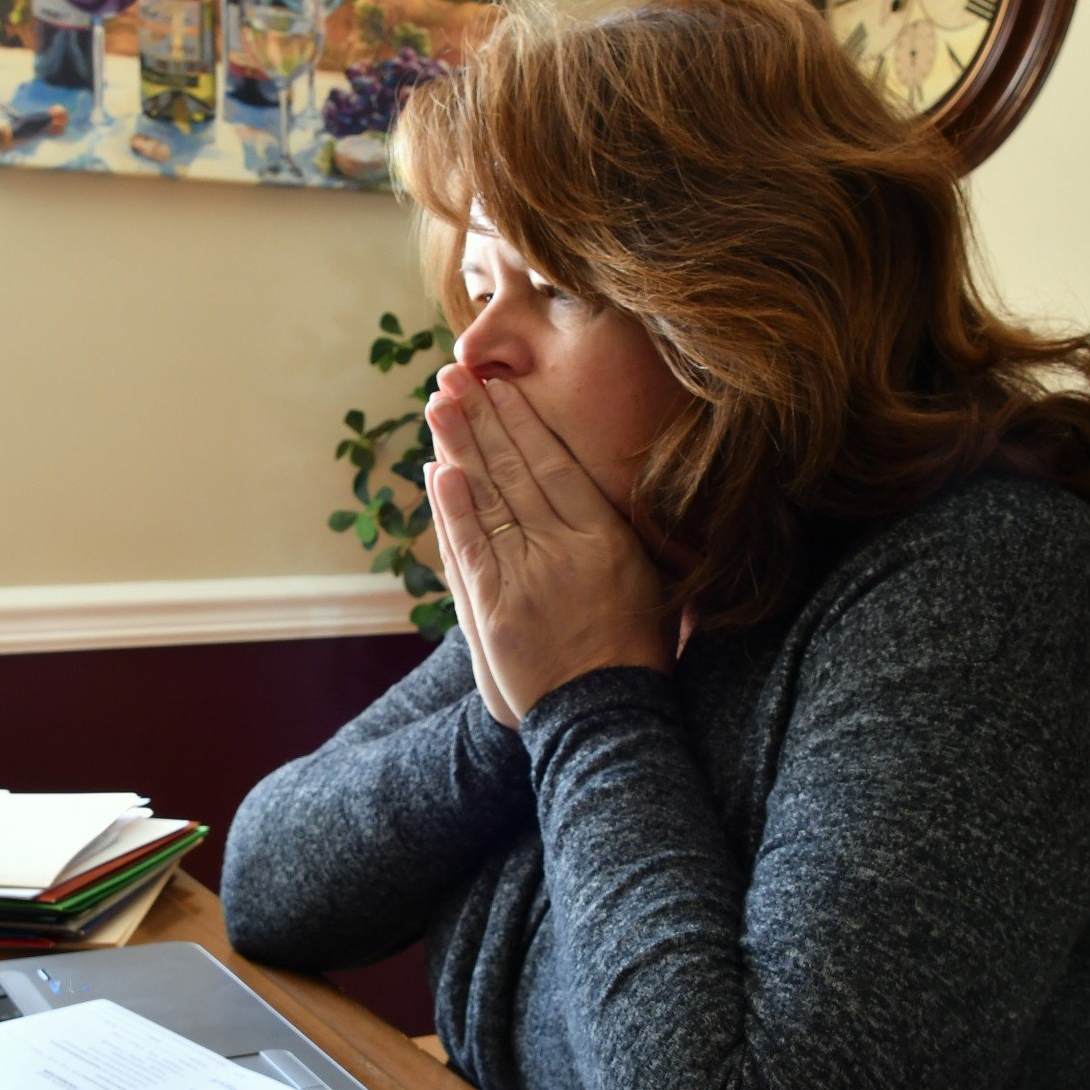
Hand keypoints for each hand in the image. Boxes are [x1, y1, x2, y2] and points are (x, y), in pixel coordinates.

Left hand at [424, 365, 673, 720]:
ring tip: (438, 403)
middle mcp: (566, 548)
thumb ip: (623, 539)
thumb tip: (608, 496)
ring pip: (489, 499)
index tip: (501, 388)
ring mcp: (528, 576)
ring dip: (459, 446)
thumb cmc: (635, 653)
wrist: (607, 714)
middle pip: (515, 470)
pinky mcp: (495, 608)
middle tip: (453, 375)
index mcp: (606, 537)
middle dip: (482, 419)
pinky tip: (438, 467)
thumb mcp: (651, 584)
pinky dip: (452, 507)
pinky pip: (471, 547)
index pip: (557, 465)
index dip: (524, 423)